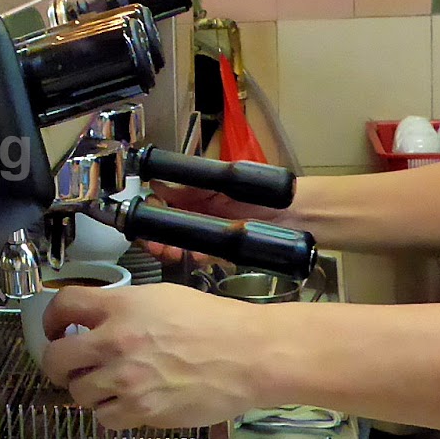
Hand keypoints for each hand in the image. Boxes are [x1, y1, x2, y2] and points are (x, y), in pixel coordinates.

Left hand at [40, 283, 264, 429]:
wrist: (248, 355)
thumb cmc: (213, 321)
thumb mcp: (161, 298)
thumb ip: (123, 308)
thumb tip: (95, 322)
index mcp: (120, 306)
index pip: (63, 306)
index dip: (52, 319)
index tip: (56, 329)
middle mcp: (115, 342)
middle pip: (55, 358)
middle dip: (56, 364)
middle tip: (69, 367)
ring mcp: (126, 380)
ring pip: (78, 394)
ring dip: (87, 391)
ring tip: (107, 386)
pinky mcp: (142, 411)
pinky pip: (105, 418)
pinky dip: (111, 413)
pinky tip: (128, 403)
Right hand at [142, 180, 290, 266]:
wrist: (294, 215)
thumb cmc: (263, 193)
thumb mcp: (224, 182)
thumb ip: (193, 185)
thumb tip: (160, 184)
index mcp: (197, 193)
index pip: (163, 202)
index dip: (152, 212)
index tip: (145, 219)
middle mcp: (200, 212)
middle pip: (167, 227)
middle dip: (156, 238)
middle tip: (154, 245)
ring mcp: (209, 233)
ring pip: (179, 244)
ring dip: (170, 249)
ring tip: (169, 252)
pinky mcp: (220, 251)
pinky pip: (199, 255)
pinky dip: (193, 256)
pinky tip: (193, 256)